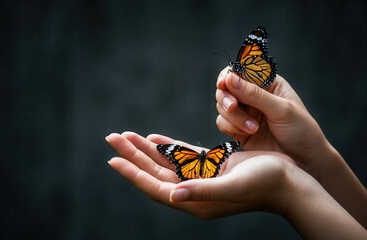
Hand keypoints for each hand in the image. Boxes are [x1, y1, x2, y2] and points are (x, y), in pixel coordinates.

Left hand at [106, 131, 294, 218]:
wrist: (290, 181)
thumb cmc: (266, 184)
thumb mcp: (233, 187)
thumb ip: (202, 191)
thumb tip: (172, 195)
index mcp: (195, 201)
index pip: (155, 187)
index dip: (133, 174)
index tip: (113, 160)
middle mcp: (193, 191)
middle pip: (154, 173)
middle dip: (132, 156)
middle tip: (111, 138)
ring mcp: (201, 179)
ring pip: (164, 163)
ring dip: (144, 150)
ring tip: (124, 136)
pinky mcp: (211, 167)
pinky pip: (181, 156)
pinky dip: (166, 148)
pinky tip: (153, 139)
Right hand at [215, 66, 328, 171]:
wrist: (304, 161)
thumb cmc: (301, 131)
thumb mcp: (282, 110)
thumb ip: (255, 94)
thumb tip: (230, 78)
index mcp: (267, 83)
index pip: (241, 71)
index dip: (228, 76)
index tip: (223, 84)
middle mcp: (253, 96)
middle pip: (226, 88)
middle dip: (227, 98)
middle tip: (233, 107)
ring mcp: (245, 113)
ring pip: (222, 106)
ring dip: (234, 116)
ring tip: (253, 128)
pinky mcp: (237, 130)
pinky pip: (222, 122)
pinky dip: (231, 127)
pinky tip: (248, 133)